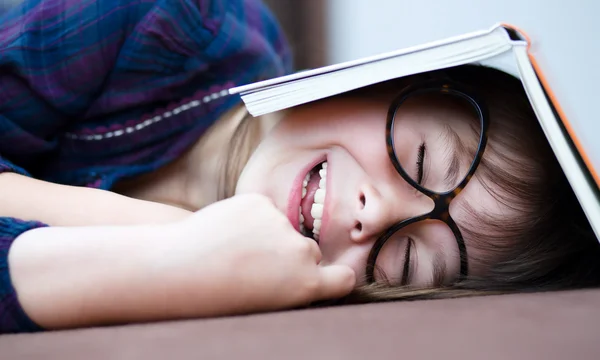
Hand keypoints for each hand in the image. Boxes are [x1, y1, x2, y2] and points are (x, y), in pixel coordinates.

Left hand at [172, 194, 355, 315]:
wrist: (177, 270)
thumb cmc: (218, 297)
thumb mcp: (266, 303)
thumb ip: (292, 285)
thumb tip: (301, 271)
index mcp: (306, 284)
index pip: (344, 278)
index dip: (335, 277)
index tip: (323, 277)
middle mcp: (301, 252)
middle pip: (309, 250)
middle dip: (291, 256)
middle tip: (258, 266)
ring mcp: (281, 223)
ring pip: (282, 227)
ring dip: (268, 233)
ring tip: (233, 249)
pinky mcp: (258, 201)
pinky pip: (262, 209)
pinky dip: (248, 217)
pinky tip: (225, 230)